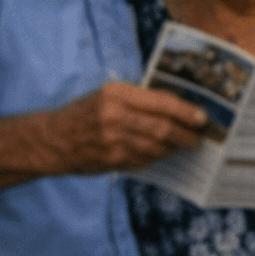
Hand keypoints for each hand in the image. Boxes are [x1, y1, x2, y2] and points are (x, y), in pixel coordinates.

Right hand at [44, 83, 205, 173]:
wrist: (52, 139)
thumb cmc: (86, 111)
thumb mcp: (110, 94)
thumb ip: (140, 98)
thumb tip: (178, 105)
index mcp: (116, 95)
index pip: (162, 103)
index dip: (186, 111)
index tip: (202, 117)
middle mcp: (114, 117)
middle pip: (162, 128)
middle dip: (187, 134)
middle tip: (200, 136)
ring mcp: (112, 142)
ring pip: (156, 147)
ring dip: (175, 147)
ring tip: (186, 143)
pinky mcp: (111, 161)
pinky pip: (144, 160)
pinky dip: (158, 156)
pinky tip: (165, 152)